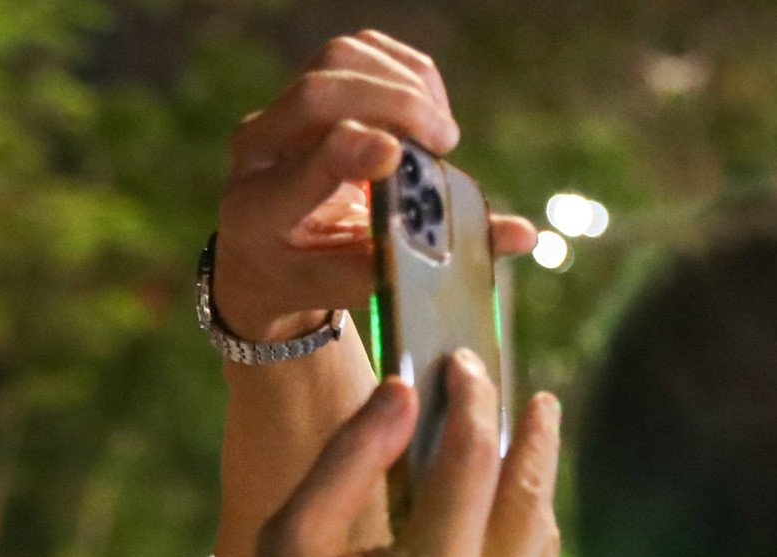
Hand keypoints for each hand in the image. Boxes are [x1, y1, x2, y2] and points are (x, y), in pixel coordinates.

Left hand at [212, 31, 539, 341]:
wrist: (264, 259)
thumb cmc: (313, 276)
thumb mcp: (355, 284)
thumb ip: (429, 261)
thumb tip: (522, 235)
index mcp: (257, 214)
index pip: (301, 168)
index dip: (349, 153)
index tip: (398, 154)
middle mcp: (255, 154)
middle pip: (317, 94)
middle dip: (392, 104)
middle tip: (445, 142)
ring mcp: (275, 115)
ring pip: (338, 60)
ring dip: (403, 83)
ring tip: (438, 133)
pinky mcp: (305, 90)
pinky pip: (358, 52)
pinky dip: (405, 72)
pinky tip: (428, 112)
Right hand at [219, 353, 560, 556]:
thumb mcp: (290, 544)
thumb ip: (348, 462)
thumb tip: (402, 394)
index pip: (470, 457)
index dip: (468, 400)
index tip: (458, 363)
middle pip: (528, 493)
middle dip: (532, 434)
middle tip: (530, 393)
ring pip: (541, 539)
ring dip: (538, 484)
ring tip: (531, 446)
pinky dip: (533, 536)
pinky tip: (520, 518)